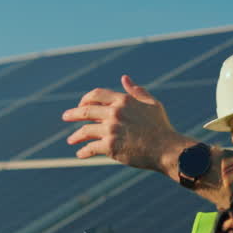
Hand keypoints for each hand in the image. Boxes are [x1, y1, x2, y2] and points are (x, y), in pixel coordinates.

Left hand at [62, 75, 193, 174]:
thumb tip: (124, 78)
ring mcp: (111, 130)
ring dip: (75, 136)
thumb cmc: (161, 127)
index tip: (81, 104)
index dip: (86, 98)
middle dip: (73, 114)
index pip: (96, 94)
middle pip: (85, 111)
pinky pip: (91, 148)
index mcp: (123, 100)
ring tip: (70, 140)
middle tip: (65, 116)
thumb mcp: (151, 104)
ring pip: (85, 131)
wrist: (167, 149)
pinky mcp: (110, 147)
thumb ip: (136, 91)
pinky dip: (84, 152)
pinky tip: (80, 154)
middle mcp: (114, 113)